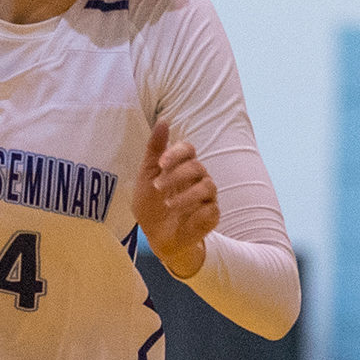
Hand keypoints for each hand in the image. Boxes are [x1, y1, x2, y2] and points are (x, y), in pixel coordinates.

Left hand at [134, 120, 218, 279]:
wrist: (156, 237)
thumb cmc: (151, 205)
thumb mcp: (146, 177)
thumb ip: (154, 150)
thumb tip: (163, 121)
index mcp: (182, 166)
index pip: (188, 149)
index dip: (176, 153)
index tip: (161, 163)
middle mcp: (198, 178)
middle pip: (197, 166)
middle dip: (176, 175)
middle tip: (157, 187)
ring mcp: (207, 197)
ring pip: (208, 186)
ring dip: (186, 195)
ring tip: (168, 205)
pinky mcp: (212, 215)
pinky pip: (211, 209)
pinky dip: (196, 212)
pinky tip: (183, 218)